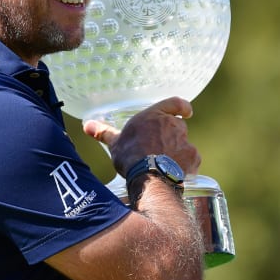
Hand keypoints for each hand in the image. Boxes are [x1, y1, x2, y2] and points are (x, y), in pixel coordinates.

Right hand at [83, 97, 200, 176]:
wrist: (149, 177)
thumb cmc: (130, 156)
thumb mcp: (115, 143)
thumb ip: (103, 131)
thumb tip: (86, 124)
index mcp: (155, 115)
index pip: (175, 103)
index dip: (182, 107)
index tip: (186, 111)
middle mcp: (173, 124)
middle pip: (178, 126)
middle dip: (172, 136)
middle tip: (160, 149)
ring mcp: (185, 140)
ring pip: (184, 144)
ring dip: (178, 151)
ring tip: (163, 165)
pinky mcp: (193, 156)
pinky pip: (191, 159)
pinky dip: (185, 165)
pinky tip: (173, 173)